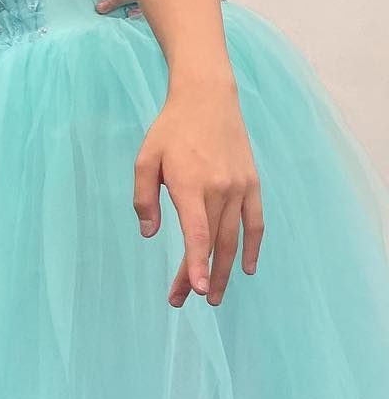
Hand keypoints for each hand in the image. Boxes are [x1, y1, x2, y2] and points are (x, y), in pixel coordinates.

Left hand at [133, 89, 262, 307]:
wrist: (207, 98)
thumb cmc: (171, 130)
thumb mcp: (145, 159)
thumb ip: (143, 198)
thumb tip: (150, 233)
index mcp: (190, 185)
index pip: (196, 234)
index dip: (196, 264)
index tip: (196, 290)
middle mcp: (219, 189)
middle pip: (212, 243)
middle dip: (199, 276)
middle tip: (184, 301)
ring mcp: (239, 187)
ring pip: (233, 239)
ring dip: (225, 270)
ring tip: (214, 296)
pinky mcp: (252, 184)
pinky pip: (255, 223)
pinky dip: (253, 247)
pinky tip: (247, 268)